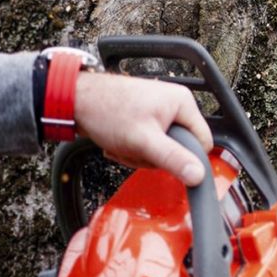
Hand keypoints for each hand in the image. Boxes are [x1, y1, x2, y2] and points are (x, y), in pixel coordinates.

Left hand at [73, 72, 213, 185]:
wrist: (74, 100)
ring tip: (123, 145)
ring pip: (162, 148)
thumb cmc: (106, 111)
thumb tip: (199, 175)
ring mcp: (159, 111)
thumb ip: (173, 159)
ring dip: (140, 154)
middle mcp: (175, 104)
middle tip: (135, 150)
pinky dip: (133, 148)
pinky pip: (149, 143)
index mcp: (183, 103)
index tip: (163, 160)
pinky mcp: (145, 118)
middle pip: (180, 147)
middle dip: (155, 156)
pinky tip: (119, 143)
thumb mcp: (144, 141)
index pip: (202, 142)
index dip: (185, 157)